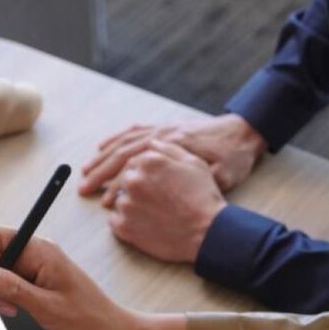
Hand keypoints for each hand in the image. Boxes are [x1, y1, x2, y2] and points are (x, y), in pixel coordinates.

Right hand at [0, 227, 134, 329]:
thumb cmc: (87, 319)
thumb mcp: (46, 306)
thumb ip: (12, 288)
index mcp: (40, 250)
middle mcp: (35, 254)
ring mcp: (33, 268)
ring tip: (10, 309)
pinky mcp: (33, 283)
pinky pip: (5, 282)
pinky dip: (2, 296)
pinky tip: (14, 310)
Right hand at [79, 113, 265, 195]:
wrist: (245, 131)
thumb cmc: (235, 158)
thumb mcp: (221, 176)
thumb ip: (195, 181)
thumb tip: (167, 193)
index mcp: (174, 148)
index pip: (136, 166)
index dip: (117, 185)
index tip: (104, 201)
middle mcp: (164, 135)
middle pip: (123, 152)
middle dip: (100, 171)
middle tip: (83, 188)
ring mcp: (163, 129)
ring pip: (124, 141)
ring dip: (103, 156)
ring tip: (86, 170)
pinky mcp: (166, 127)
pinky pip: (134, 131)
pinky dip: (116, 139)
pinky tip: (104, 146)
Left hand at [105, 140, 226, 262]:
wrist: (208, 232)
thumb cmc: (204, 197)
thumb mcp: (193, 164)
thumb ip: (169, 150)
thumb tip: (152, 144)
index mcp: (149, 161)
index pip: (133, 161)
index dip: (139, 171)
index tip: (143, 179)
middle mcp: (134, 179)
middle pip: (124, 179)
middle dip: (133, 187)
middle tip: (146, 198)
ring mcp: (127, 204)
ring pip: (118, 199)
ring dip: (129, 203)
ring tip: (149, 212)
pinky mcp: (124, 227)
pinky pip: (114, 220)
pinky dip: (123, 221)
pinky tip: (140, 223)